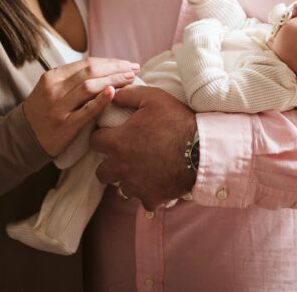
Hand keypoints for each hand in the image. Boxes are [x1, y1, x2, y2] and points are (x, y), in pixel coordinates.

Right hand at [22, 57, 138, 156]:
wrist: (23, 138)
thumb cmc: (44, 111)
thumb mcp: (52, 88)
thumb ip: (73, 78)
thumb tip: (106, 68)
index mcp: (53, 76)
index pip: (87, 63)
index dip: (110, 61)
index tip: (127, 63)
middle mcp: (54, 88)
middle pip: (90, 71)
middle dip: (116, 67)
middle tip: (134, 68)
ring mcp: (59, 107)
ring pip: (89, 86)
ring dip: (113, 80)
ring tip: (130, 79)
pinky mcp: (64, 125)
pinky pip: (86, 110)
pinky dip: (101, 100)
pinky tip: (114, 93)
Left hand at [89, 86, 196, 209]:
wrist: (202, 148)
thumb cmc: (176, 120)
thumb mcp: (153, 97)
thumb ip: (129, 95)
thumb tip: (113, 95)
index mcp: (117, 142)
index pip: (94, 141)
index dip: (101, 136)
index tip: (111, 134)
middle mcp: (121, 167)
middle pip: (101, 172)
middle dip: (109, 163)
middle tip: (124, 155)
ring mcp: (136, 186)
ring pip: (121, 188)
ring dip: (128, 180)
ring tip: (142, 169)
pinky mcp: (152, 198)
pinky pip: (144, 201)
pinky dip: (148, 194)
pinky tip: (157, 184)